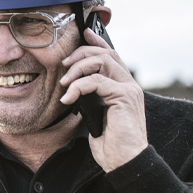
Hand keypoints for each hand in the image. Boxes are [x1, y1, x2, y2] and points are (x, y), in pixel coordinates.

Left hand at [59, 28, 147, 171]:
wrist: (124, 159)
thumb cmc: (111, 142)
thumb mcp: (96, 114)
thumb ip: (91, 97)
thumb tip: (74, 87)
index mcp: (123, 86)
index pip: (112, 56)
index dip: (98, 42)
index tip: (84, 33)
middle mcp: (129, 84)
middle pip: (106, 54)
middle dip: (81, 54)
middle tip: (64, 66)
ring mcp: (129, 89)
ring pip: (101, 62)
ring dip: (77, 69)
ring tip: (64, 83)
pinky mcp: (124, 96)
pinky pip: (96, 81)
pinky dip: (78, 87)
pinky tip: (68, 98)